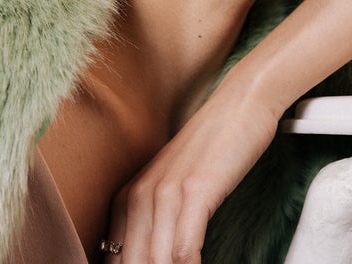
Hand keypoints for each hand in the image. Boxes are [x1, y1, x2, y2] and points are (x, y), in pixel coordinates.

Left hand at [103, 74, 279, 263]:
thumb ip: (156, 218)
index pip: (113, 258)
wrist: (239, 104)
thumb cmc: (212, 146)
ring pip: (155, 263)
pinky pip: (185, 251)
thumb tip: (155, 256)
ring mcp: (167, 193)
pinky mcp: (196, 191)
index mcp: (128, 198)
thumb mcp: (173, 182)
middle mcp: (140, 196)